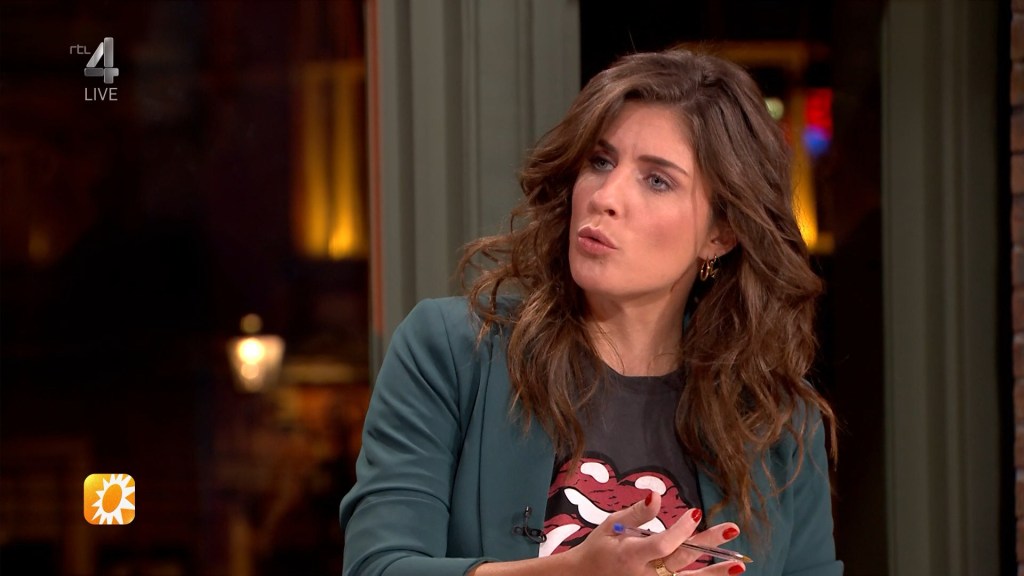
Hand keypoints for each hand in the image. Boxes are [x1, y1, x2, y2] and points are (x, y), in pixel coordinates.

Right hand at [563, 491, 746, 575]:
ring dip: (714, 574)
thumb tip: (655, 494)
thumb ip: (636, 514)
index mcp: (630, 556)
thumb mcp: (611, 526)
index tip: (696, 513)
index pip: (662, 545)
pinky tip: (721, 575)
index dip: (681, 530)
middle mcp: (644, 575)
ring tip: (738, 565)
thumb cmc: (600, 548)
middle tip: (731, 529)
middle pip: (682, 561)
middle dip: (708, 545)